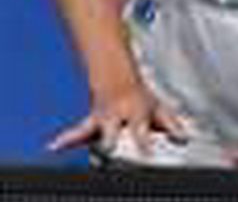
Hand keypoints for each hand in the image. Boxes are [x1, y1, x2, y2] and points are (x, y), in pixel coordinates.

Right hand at [47, 82, 188, 158]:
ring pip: (86, 129)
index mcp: (135, 113)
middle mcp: (115, 116)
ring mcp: (99, 120)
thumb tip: (184, 139)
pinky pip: (74, 133)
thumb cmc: (139, 100)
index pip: (140, 130)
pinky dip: (63, 139)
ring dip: (76, 138)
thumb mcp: (158, 110)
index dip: (144, 143)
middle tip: (108, 151)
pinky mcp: (88, 125)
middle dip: (109, 143)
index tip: (147, 156)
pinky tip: (53, 146)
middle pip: (110, 131)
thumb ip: (172, 125)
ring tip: (61, 146)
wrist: (117, 80)